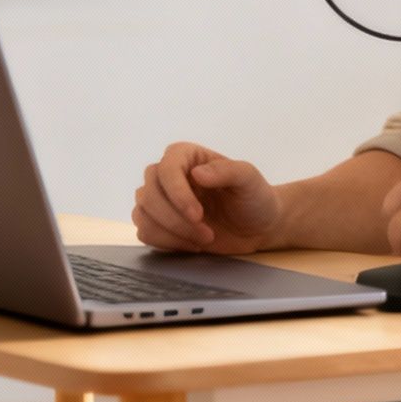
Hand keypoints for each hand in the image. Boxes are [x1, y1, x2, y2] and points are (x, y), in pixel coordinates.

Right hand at [133, 142, 281, 254]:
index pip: (166, 168)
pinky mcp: (159, 223)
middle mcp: (168, 175)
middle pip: (149, 193)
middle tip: (207, 234)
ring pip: (143, 214)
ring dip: (171, 233)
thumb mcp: (249, 179)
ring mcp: (161, 200)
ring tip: (203, 240)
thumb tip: (197, 174)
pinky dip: (166, 243)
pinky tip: (193, 245)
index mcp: (187, 156)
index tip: (198, 215)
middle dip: (175, 219)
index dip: (177, 193)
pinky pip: (145, 232)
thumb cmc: (254, 197)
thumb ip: (227, 171)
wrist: (257, 226)